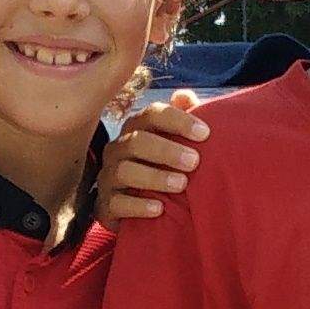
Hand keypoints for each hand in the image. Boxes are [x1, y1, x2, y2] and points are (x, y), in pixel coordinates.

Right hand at [100, 91, 206, 220]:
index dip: (178, 120)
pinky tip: (159, 209)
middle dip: (166, 150)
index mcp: (136, 129)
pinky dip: (138, 206)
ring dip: (155, 176)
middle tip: (194, 161)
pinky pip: (116, 203)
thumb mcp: (176, 144)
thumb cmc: (164, 169)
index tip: (204, 133)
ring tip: (181, 184)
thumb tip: (184, 96)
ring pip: (125, 171)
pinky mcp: (105, 205)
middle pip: (136, 141)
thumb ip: (182, 120)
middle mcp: (118, 149)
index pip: (152, 114)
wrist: (142, 212)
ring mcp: (109, 176)